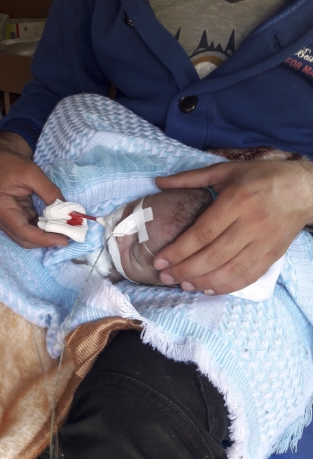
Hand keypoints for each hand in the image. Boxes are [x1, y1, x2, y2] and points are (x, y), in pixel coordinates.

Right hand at [0, 132, 67, 248]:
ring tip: (64, 232)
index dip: (44, 239)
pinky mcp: (10, 217)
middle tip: (68, 237)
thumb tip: (67, 211)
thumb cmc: (11, 162)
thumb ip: (49, 192)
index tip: (64, 240)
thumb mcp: (33, 173)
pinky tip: (55, 225)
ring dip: (45, 236)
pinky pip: (27, 228)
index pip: (22, 231)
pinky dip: (41, 229)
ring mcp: (3, 219)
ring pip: (26, 236)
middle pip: (24, 239)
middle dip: (46, 240)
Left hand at [153, 160, 312, 294]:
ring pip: (230, 270)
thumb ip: (191, 178)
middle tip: (165, 276)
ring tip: (184, 285)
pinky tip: (209, 288)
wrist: (305, 189)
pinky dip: (228, 286)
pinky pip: (248, 276)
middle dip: (186, 270)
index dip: (179, 250)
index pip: (202, 233)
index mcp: (236, 201)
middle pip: (213, 255)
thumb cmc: (261, 176)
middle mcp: (250, 224)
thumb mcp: (226, 170)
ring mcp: (264, 242)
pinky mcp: (273, 254)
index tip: (160, 260)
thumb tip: (159, 182)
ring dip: (204, 282)